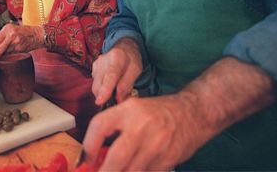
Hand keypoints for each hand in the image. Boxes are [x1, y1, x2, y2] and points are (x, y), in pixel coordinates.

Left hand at [0, 23, 44, 60]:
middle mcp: (11, 34)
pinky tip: (12, 52)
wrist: (38, 34)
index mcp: (7, 28)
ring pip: (4, 51)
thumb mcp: (12, 30)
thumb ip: (4, 37)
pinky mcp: (20, 47)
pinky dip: (9, 55)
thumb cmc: (25, 32)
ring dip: (1, 55)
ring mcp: (16, 41)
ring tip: (0, 56)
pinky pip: (11, 53)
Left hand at [82, 94, 200, 170]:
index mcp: (128, 110)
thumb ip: (115, 129)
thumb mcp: (134, 110)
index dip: (88, 147)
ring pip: (132, 171)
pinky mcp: (169, 158)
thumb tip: (94, 155)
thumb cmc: (158, 113)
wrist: (193, 112)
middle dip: (104, 171)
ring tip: (117, 171)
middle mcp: (141, 125)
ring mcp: (157, 143)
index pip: (99, 126)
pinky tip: (135, 171)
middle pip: (116, 157)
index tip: (84, 161)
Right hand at [91, 37, 141, 105]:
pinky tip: (110, 83)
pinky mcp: (93, 68)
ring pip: (96, 86)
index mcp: (117, 58)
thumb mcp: (136, 70)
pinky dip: (102, 87)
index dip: (105, 90)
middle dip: (105, 96)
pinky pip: (96, 83)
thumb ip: (127, 84)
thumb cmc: (131, 59)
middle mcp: (103, 60)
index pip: (110, 76)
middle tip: (117, 98)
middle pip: (99, 84)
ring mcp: (96, 64)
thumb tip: (118, 100)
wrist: (123, 47)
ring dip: (104, 92)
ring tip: (115, 88)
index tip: (100, 101)